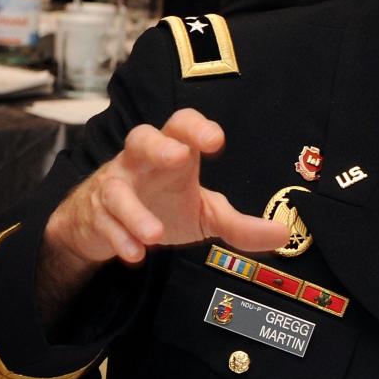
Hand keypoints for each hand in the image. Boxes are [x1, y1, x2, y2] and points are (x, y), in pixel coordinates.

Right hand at [45, 108, 287, 271]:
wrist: (100, 224)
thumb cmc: (160, 206)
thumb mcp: (204, 215)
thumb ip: (239, 225)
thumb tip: (282, 233)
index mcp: (172, 154)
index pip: (181, 126)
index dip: (197, 128)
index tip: (217, 140)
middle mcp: (140, 163)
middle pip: (141, 138)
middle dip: (159, 146)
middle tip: (179, 156)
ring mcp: (114, 186)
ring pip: (116, 188)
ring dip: (135, 210)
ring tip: (156, 234)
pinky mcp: (95, 214)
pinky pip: (103, 222)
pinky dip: (119, 237)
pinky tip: (135, 253)